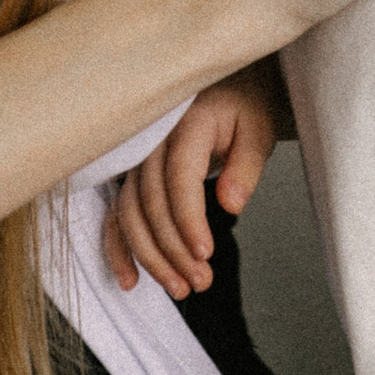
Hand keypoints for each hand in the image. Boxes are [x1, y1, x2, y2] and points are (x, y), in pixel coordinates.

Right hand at [104, 65, 280, 297]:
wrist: (223, 86)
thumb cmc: (242, 106)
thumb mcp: (257, 129)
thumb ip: (245, 166)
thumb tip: (231, 205)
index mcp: (185, 123)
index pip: (179, 177)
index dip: (188, 219)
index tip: (204, 254)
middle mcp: (152, 142)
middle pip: (151, 203)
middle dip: (173, 249)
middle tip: (200, 282)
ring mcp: (137, 160)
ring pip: (130, 214)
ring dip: (149, 256)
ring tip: (179, 288)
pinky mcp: (133, 177)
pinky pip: (117, 214)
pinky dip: (118, 247)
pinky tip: (129, 279)